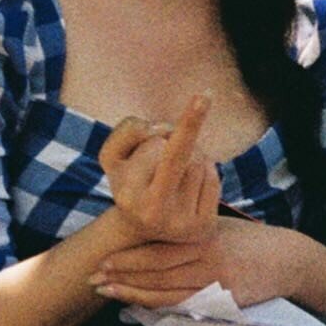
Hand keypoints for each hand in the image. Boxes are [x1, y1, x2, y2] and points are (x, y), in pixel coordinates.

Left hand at [90, 217, 300, 308]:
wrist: (287, 259)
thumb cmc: (245, 238)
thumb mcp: (214, 225)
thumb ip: (183, 231)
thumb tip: (144, 228)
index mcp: (201, 236)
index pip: (156, 250)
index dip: (126, 258)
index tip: (101, 259)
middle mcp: (206, 260)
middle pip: (155, 272)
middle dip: (121, 276)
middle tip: (92, 278)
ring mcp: (215, 284)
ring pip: (165, 293)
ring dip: (132, 294)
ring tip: (106, 292)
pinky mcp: (223, 302)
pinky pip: (182, 305)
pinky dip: (156, 304)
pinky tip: (136, 304)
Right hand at [98, 94, 220, 244]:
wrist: (140, 230)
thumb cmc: (128, 181)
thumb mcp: (112, 154)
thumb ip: (127, 130)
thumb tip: (166, 132)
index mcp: (128, 194)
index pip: (156, 146)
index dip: (156, 132)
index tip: (204, 95)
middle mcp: (154, 213)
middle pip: (180, 152)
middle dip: (173, 143)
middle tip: (160, 157)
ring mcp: (181, 224)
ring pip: (199, 161)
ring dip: (191, 156)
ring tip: (173, 174)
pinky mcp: (203, 228)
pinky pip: (213, 178)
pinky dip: (204, 172)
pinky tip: (188, 187)